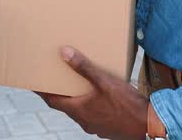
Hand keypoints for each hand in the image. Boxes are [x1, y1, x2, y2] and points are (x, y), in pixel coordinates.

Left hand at [36, 46, 152, 139]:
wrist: (148, 125)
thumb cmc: (127, 104)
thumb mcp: (104, 81)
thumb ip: (84, 67)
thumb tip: (64, 53)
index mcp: (79, 110)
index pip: (52, 100)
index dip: (41, 92)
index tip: (32, 84)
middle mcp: (84, 121)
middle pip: (64, 106)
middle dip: (57, 93)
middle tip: (52, 80)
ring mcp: (95, 126)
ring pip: (78, 111)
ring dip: (73, 99)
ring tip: (74, 85)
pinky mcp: (105, 127)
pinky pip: (90, 115)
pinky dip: (87, 105)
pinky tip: (95, 97)